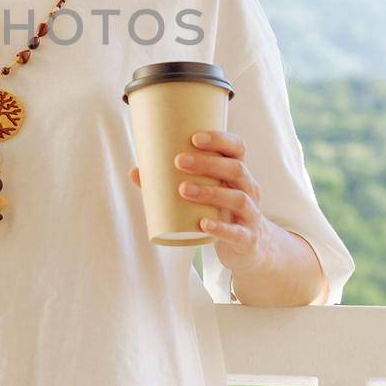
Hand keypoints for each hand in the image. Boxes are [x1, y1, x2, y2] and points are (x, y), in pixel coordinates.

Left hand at [129, 128, 271, 274]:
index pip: (237, 147)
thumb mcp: (205, 194)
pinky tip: (204, 224)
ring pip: (237, 198)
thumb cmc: (221, 211)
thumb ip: (171, 183)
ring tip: (183, 190)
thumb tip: (134, 171)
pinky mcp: (247, 238)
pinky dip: (221, 227)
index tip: (194, 138)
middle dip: (208, 163)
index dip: (219, 139)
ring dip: (210, 192)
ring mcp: (251, 214)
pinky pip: (237, 232)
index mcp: (238, 172)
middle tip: (179, 161)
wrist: (250, 247)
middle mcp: (249, 189)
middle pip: (236, 169)